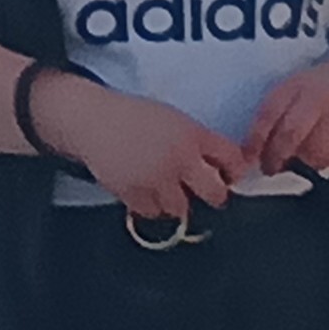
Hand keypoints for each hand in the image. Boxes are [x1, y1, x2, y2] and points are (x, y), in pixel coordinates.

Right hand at [38, 76, 242, 223]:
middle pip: (215, 194)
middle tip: (206, 192)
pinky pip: (152, 212)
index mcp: (193, 135)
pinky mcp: (134, 193)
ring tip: (165, 187)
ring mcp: (156, 179)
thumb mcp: (175, 120)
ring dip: (177, 201)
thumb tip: (222, 170)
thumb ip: (198, 142)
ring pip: (181, 208)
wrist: (94, 120)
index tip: (227, 175)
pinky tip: (145, 189)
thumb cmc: (135, 117)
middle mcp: (179, 159)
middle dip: (214, 195)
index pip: (233, 160)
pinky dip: (151, 205)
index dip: (234, 171)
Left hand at [246, 45, 328, 183]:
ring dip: (302, 164)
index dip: (255, 139)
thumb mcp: (294, 88)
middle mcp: (319, 96)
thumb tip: (252, 152)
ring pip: (315, 151)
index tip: (249, 156)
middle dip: (276, 157)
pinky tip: (320, 158)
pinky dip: (325, 162)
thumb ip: (275, 114)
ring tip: (298, 164)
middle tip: (271, 168)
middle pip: (291, 134)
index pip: (269, 114)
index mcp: (296, 85)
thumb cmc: (318, 88)